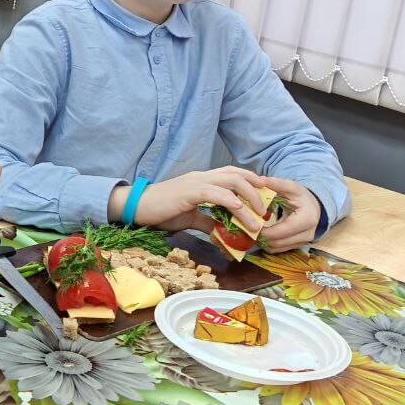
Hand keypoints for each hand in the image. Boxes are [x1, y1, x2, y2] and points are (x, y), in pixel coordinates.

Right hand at [110, 166, 269, 232]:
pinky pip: (216, 193)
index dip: (251, 182)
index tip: (264, 197)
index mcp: (203, 180)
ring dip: (249, 198)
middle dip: (256, 188)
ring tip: (258, 215)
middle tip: (267, 207)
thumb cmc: (161, 211)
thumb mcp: (189, 217)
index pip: (233, 174)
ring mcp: (197, 182)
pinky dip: (231, 201)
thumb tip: (221, 230)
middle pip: (237, 174)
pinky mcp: (190, 191)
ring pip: (231, 181)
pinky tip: (240, 212)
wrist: (138, 207)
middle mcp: (202, 176)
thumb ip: (207, 220)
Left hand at [255, 177, 320, 252]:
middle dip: (260, 237)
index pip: (280, 231)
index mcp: (306, 220)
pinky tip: (261, 234)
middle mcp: (307, 235)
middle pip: (277, 242)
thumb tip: (261, 180)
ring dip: (262, 242)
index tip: (250, 221)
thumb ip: (277, 184)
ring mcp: (303, 243)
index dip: (263, 230)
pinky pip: (279, 250)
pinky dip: (268, 244)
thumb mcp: (291, 188)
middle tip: (247, 227)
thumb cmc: (302, 196)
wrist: (314, 207)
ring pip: (277, 248)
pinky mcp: (297, 246)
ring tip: (252, 229)